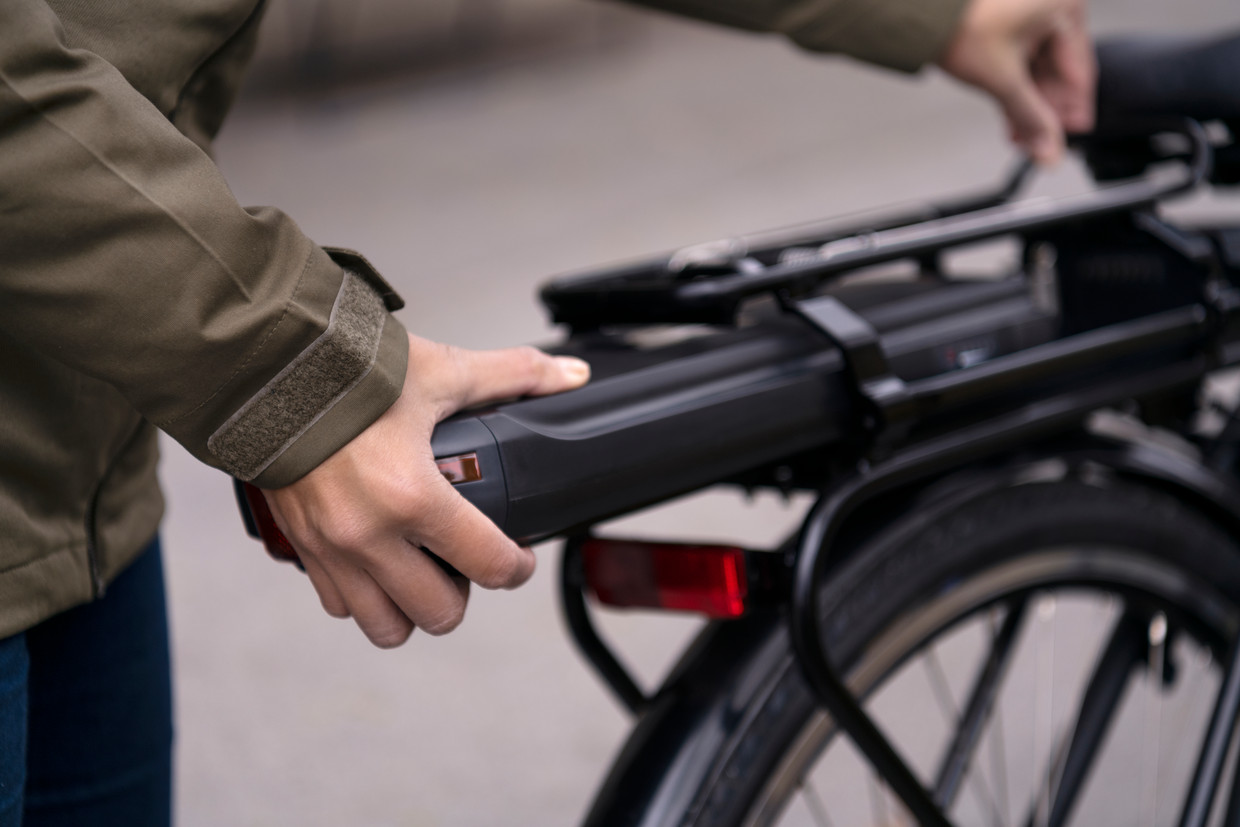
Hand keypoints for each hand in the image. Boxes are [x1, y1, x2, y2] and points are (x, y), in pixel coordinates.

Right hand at [262, 333, 589, 647]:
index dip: (517, 568)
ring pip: (384, 626)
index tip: (519, 558)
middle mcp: (369, 535)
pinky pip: (339, 604)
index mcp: (413, 496)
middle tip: (467, 563)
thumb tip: (570, 375)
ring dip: (411, 610)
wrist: (262, 368)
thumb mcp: (442, 371)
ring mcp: (331, 549)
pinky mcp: (301, 549)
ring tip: (423, 573)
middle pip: (438, 614)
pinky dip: (365, 596)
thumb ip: (513, 375)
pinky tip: (379, 562)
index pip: (488, 565)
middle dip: (464, 595)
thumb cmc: (348, 370)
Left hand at [938, 0, 1095, 164]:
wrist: (923, 13)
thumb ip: (1030, 117)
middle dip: (1045, 112)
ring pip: (1037, 69)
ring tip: (1021, 136)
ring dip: (1028, 104)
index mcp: (1063, 7)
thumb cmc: (961, 25)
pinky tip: (1011, 118)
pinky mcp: (1009, 22)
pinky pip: (1021, 60)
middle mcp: (1051, 6)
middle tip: (1040, 141)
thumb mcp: (1004, 79)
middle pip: (1057, 72)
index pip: (1079, 71)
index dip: (1072, 109)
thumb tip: (1049, 148)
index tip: (1069, 134)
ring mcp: (1029, 13)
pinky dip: (1016, 88)